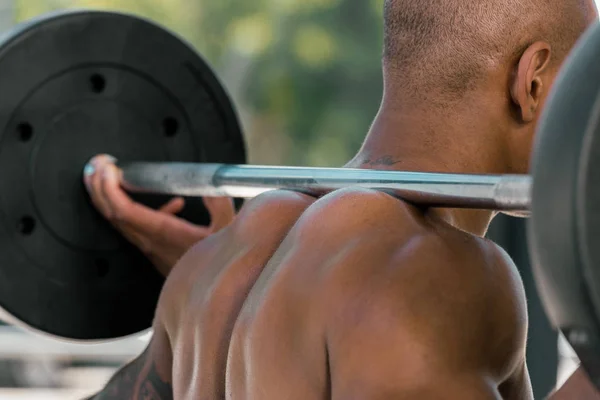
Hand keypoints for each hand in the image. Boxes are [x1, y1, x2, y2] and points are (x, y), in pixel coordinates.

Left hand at [83, 155, 234, 275]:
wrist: (218, 296)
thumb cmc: (221, 267)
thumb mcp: (227, 232)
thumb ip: (219, 205)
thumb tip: (210, 186)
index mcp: (164, 234)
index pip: (124, 211)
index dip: (110, 188)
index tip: (108, 169)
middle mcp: (151, 241)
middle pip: (113, 213)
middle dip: (100, 186)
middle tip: (97, 163)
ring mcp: (152, 247)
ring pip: (120, 220)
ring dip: (109, 196)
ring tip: (108, 175)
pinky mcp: (159, 251)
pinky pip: (140, 227)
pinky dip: (146, 210)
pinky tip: (172, 203)